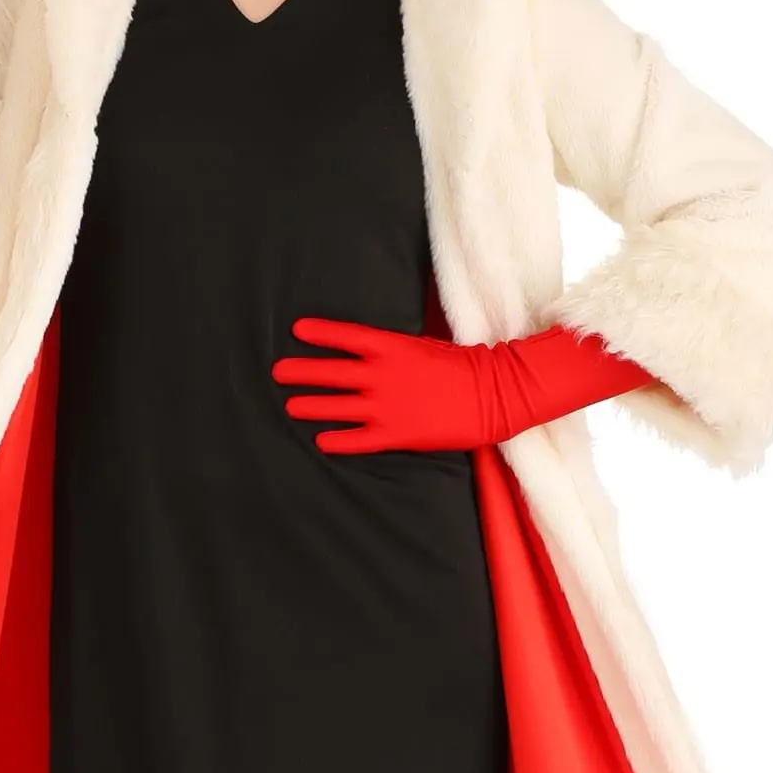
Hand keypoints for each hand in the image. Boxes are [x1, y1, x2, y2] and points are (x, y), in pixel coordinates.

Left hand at [271, 315, 652, 453]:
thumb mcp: (426, 346)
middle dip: (301, 372)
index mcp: (391, 348)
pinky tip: (321, 441)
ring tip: (291, 405)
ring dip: (310, 405)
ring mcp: (385, 406)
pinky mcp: (394, 434)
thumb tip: (374, 350)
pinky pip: (356, 439)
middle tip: (278, 371)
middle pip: (330, 373)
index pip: (345, 336)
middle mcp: (381, 376)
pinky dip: (336, 440)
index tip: (297, 331)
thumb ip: (396, 351)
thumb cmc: (465, 366)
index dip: (319, 333)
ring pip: (335, 406)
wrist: (494, 394)